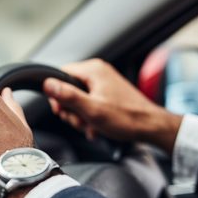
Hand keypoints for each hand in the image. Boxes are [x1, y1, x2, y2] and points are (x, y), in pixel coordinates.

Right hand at [43, 59, 181, 153]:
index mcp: (93, 70)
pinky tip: (96, 127)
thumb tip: (47, 84)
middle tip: (80, 121)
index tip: (61, 109)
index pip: (61, 74)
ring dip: (80, 116)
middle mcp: (97, 73)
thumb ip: (68, 96)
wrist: (150, 126)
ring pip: (78, 99)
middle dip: (71, 110)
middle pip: (68, 89)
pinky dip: (89, 117)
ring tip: (91, 126)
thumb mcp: (92, 109)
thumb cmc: (127, 117)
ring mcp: (103, 83)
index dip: (57, 94)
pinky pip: (88, 103)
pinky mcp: (107, 93)